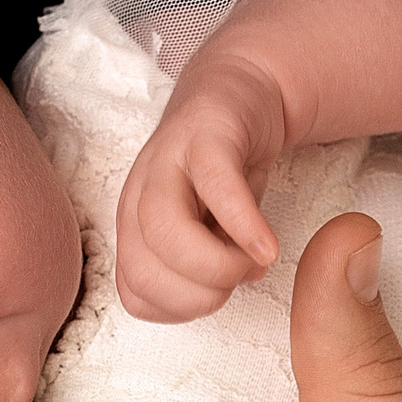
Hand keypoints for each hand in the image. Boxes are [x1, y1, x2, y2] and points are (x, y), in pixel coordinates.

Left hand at [115, 60, 289, 321]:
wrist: (241, 91)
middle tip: (238, 283)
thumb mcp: (210, 229)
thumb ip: (211, 263)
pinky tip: (268, 245)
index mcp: (134, 228)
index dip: (179, 310)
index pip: (134, 293)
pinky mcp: (206, 135)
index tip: (219, 298)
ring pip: (163, 226)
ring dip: (214, 265)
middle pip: (142, 265)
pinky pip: (216, 183)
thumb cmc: (222, 171)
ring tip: (254, 264)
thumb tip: (235, 284)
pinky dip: (242, 224)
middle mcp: (139, 195)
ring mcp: (169, 161)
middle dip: (197, 294)